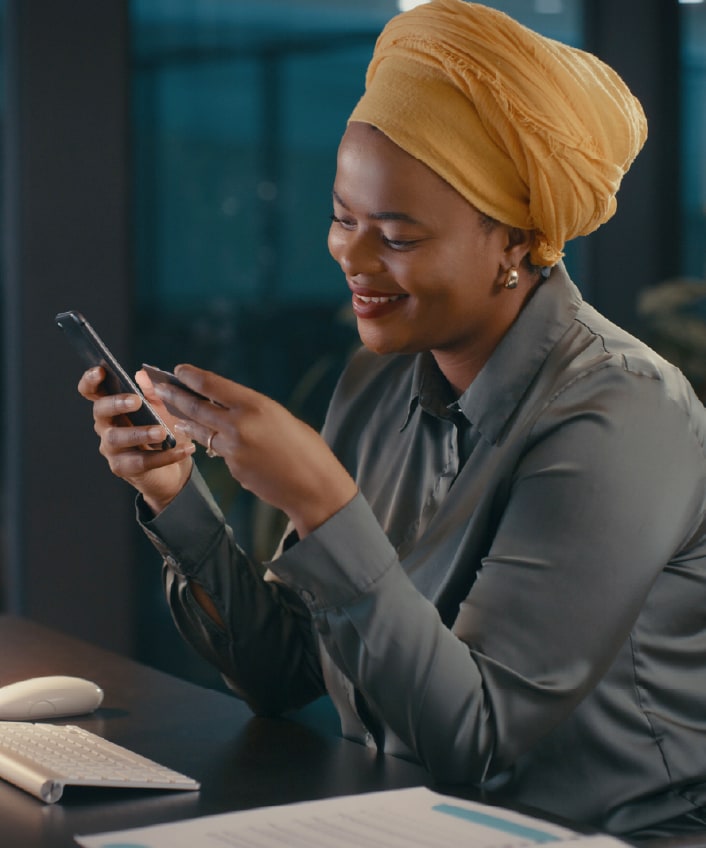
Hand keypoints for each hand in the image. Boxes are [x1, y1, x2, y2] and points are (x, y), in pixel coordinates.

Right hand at [77, 366, 195, 513]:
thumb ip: (153, 392)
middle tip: (136, 401)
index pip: (92, 391)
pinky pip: (141, 461)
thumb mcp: (163, 409)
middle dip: (116, 403)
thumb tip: (142, 374)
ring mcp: (112, 448)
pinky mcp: (123, 468)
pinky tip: (185, 449)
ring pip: (117, 438)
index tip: (101, 371)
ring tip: (162, 432)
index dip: (91, 380)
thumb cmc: (164, 431)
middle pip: (100, 411)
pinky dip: (165, 456)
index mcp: (113, 406)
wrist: (175, 467)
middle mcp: (106, 426)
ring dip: (140, 433)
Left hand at [152, 364, 357, 537]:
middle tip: (159, 389)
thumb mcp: (281, 418)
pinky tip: (214, 442)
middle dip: (174, 396)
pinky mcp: (233, 469)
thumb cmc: (306, 448)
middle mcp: (239, 425)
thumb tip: (229, 407)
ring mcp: (233, 450)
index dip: (191, 376)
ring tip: (174, 415)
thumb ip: (252, 412)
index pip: (212, 385)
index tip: (178, 370)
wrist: (313, 487)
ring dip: (185, 421)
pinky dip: (216, 445)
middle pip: (196, 407)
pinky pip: (219, 452)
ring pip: (201, 431)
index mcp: (255, 405)